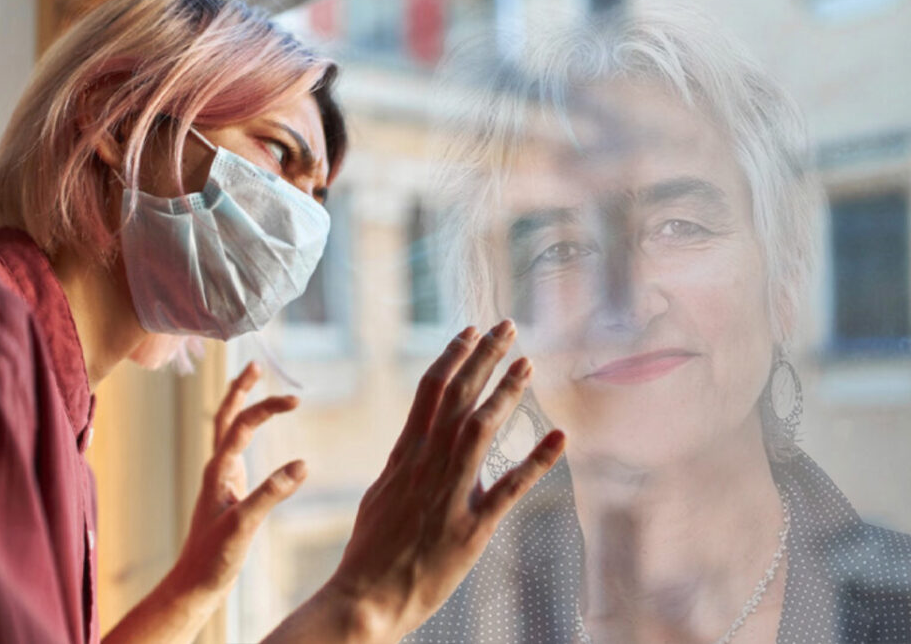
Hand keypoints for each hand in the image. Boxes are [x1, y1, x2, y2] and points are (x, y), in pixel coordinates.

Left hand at [169, 361, 305, 600]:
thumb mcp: (244, 525)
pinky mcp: (228, 492)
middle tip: (256, 364)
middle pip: (225, 417)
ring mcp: (221, 479)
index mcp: (217, 471)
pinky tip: (254, 431)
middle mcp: (216, 469)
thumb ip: (271, 493)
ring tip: (254, 385)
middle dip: (240, 390)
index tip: (296, 401)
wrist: (194, 585)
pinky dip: (246, 431)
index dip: (266, 408)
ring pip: (228, 431)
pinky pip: (236, 450)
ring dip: (240, 405)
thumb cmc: (213, 558)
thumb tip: (303, 464)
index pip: (241, 426)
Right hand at [266, 321, 565, 642]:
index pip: (430, 392)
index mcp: (404, 456)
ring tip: (528, 363)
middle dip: (483, 356)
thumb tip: (416, 445)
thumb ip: (404, 466)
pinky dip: (535, 462)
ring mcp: (448, 495)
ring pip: (478, 429)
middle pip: (455, 397)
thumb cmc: (370, 552)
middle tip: (506, 325)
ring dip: (505, 392)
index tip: (470, 331)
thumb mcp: (381, 495)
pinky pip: (508, 489)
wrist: (365, 598)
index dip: (453, 357)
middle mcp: (425, 466)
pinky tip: (559, 439)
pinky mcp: (470, 528)